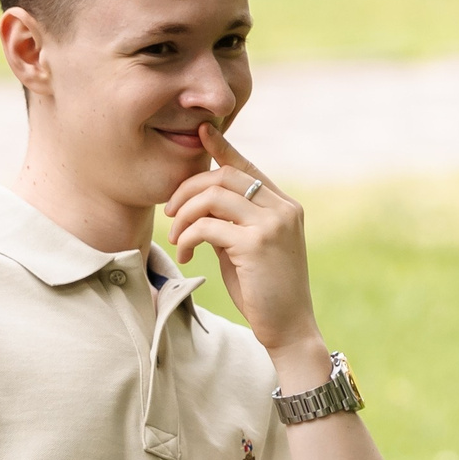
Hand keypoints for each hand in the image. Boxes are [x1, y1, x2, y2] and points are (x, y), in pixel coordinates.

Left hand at [163, 124, 327, 380]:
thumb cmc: (262, 291)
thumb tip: (200, 204)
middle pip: (223, 176)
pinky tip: (186, 255)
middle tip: (170, 214)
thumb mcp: (244, 248)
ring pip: (213, 195)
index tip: (201, 132)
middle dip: (187, 190)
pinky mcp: (258, 243)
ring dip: (184, 215)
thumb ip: (230, 222)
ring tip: (176, 238)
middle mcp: (282, 208)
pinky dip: (188, 237)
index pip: (247, 167)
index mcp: (283, 205)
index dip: (223, 147)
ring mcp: (273, 223)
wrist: (288, 328)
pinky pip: (208, 226)